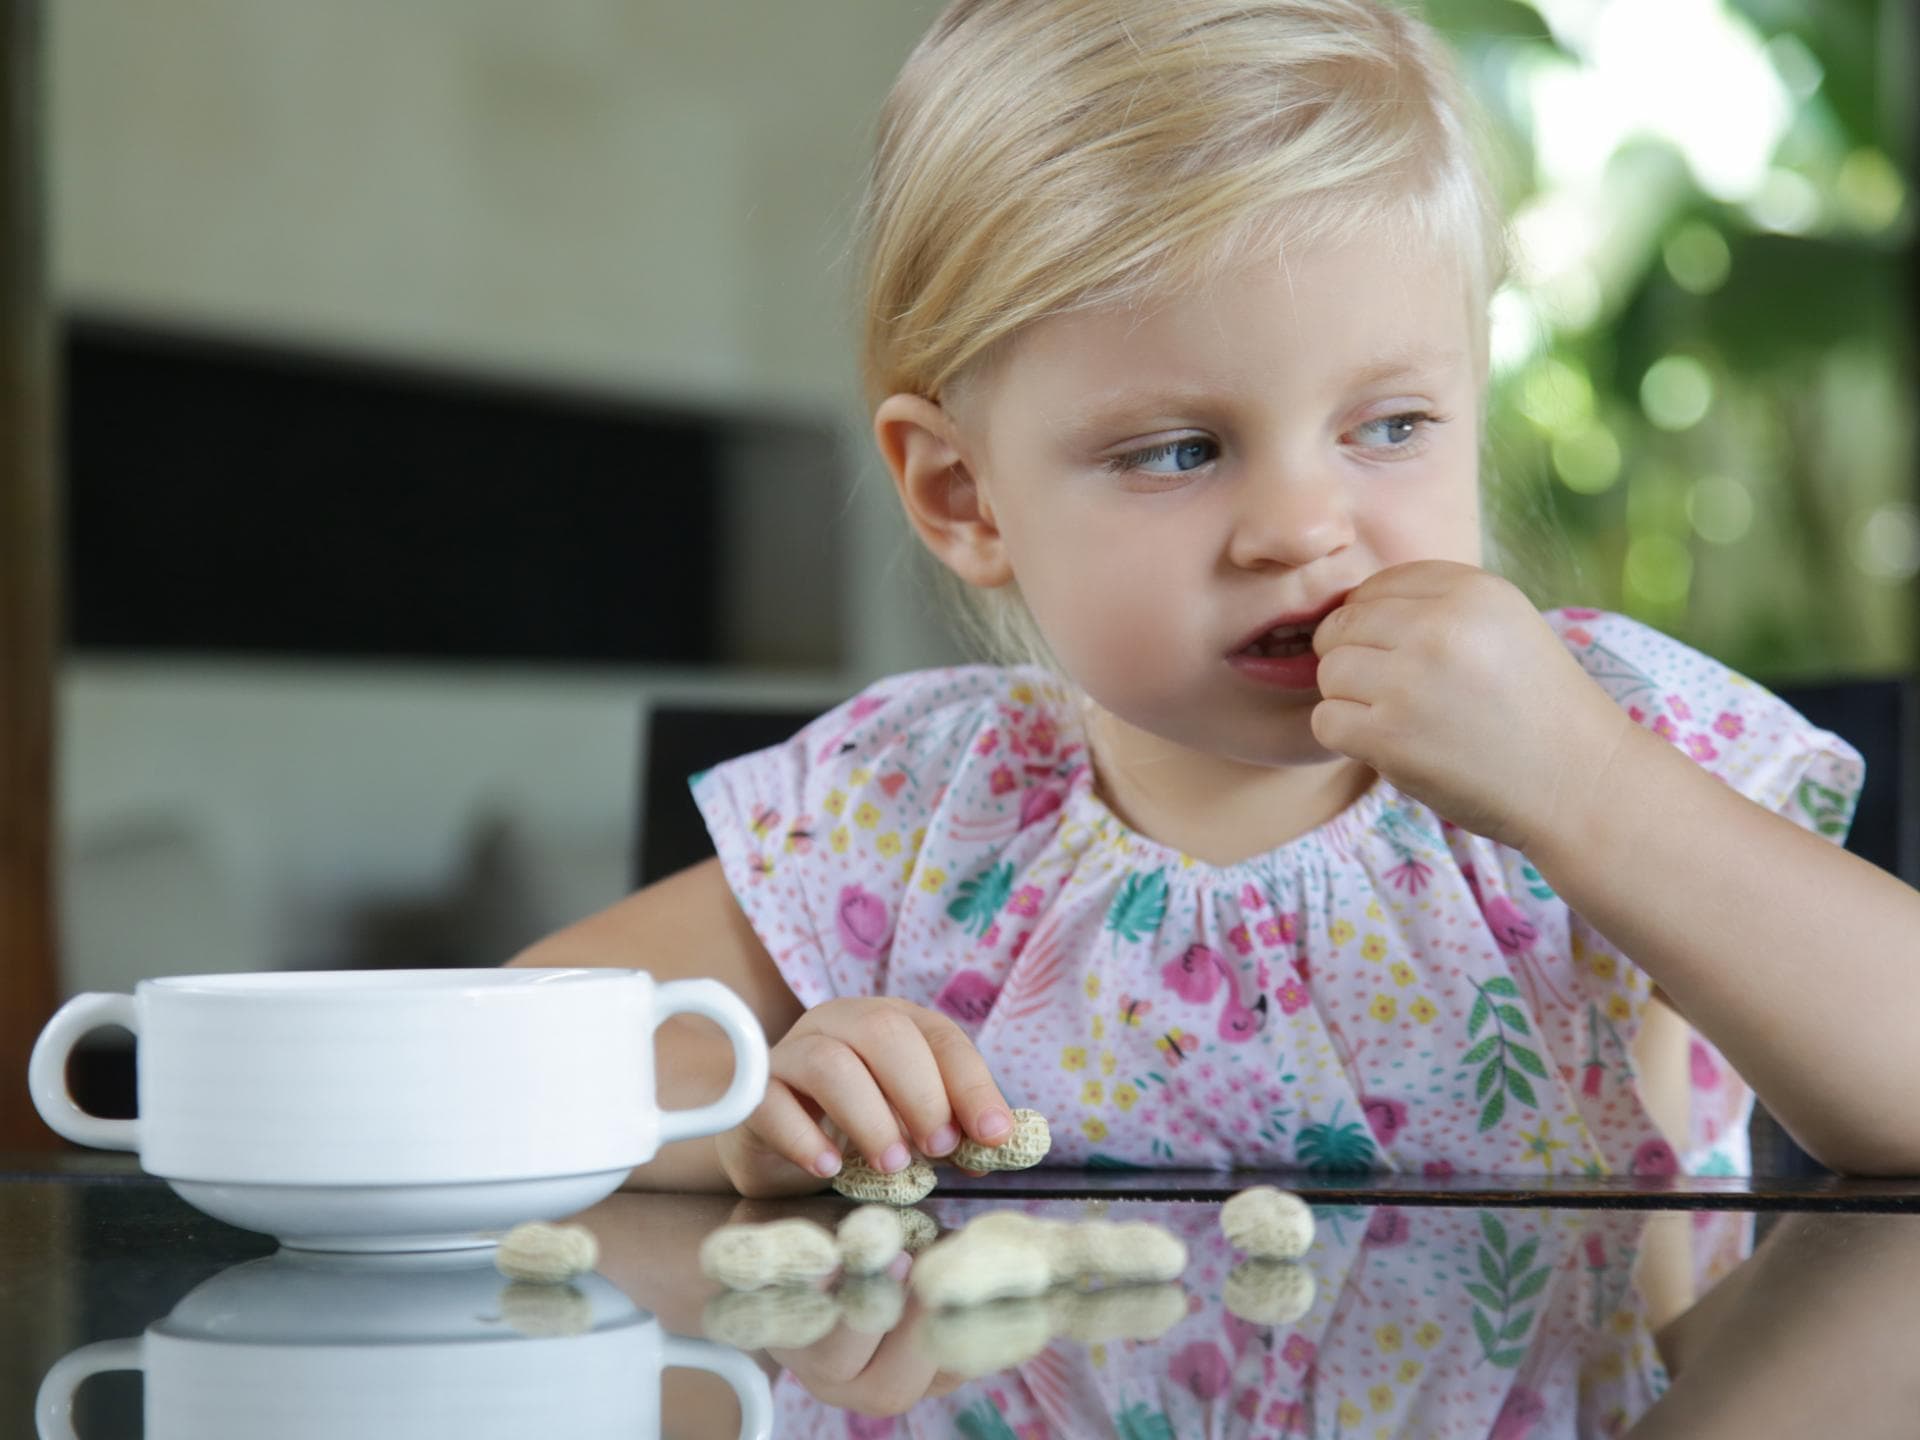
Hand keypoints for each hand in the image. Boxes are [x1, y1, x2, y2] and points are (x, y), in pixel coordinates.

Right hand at [715, 996, 1015, 1198]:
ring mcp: (791, 1052)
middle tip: (939, 1148)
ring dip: (870, 1117)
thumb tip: (1000, 1144)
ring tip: (893, 1165)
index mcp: (890, 1022)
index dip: (970, 1084)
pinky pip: (771, 1102)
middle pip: (882, 1031)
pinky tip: (828, 1168)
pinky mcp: (751, 1092)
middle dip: (921, 1092)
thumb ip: (953, 1129)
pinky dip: (805, 1137)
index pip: (939, 1036)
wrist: (770, 1141)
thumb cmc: (852, 1127)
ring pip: (830, 1063)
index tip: (993, 1134)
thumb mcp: (909, 1126)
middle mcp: (840, 1023)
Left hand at [1310, 561, 1631, 851]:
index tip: (1404, 654)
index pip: (1377, 584)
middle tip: (1395, 691)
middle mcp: (1438, 626)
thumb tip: (1348, 609)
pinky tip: (1389, 744)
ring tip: (1398, 718)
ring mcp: (1410, 681)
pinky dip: (1348, 736)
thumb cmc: (1537, 709)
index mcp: (1472, 591)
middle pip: (1342, 626)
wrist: (1580, 785)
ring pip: (1329, 672)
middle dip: (1357, 658)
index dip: (1377, 621)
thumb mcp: (1504, 626)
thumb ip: (1435, 607)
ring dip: (1351, 698)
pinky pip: (1326, 720)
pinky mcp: (1389, 735)